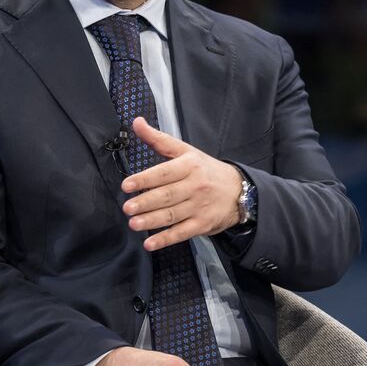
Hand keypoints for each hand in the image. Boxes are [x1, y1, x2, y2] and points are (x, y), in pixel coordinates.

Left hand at [121, 117, 243, 251]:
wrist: (239, 190)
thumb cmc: (206, 169)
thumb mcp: (186, 151)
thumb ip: (159, 139)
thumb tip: (136, 122)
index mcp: (189, 165)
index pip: (164, 172)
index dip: (145, 179)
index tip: (126, 185)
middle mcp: (195, 186)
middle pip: (167, 195)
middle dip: (146, 202)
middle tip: (127, 208)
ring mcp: (199, 206)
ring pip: (173, 214)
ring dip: (152, 221)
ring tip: (133, 223)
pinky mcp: (202, 224)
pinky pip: (182, 233)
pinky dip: (165, 239)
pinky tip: (149, 243)